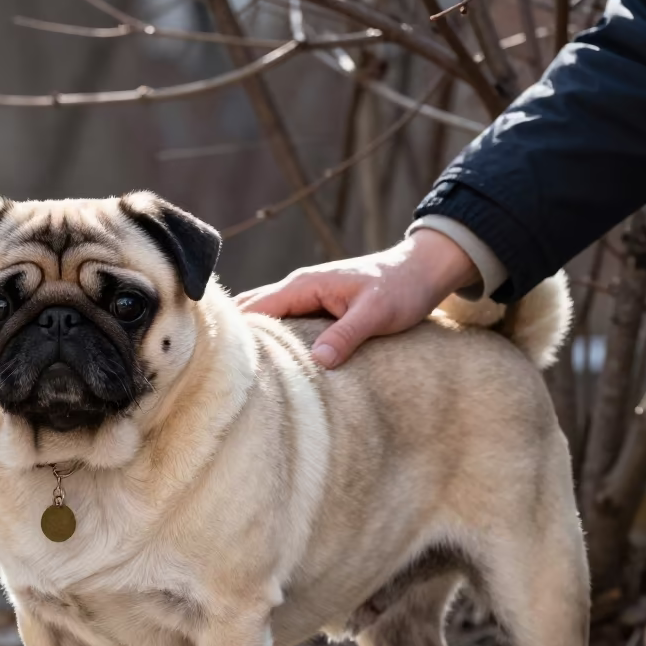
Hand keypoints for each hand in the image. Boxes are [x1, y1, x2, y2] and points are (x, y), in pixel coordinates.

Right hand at [234, 228, 478, 367]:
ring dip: (254, 342)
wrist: (421, 270)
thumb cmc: (401, 288)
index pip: (254, 309)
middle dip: (237, 340)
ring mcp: (304, 297)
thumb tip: (319, 360)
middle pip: (250, 312)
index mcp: (303, 286)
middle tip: (224, 376)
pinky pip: (282, 323)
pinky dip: (272, 341)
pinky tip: (271, 365)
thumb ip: (346, 335)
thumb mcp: (376, 313)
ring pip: (264, 318)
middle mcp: (297, 288)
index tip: (226, 365)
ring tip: (242, 376)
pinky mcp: (314, 308)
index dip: (238, 336)